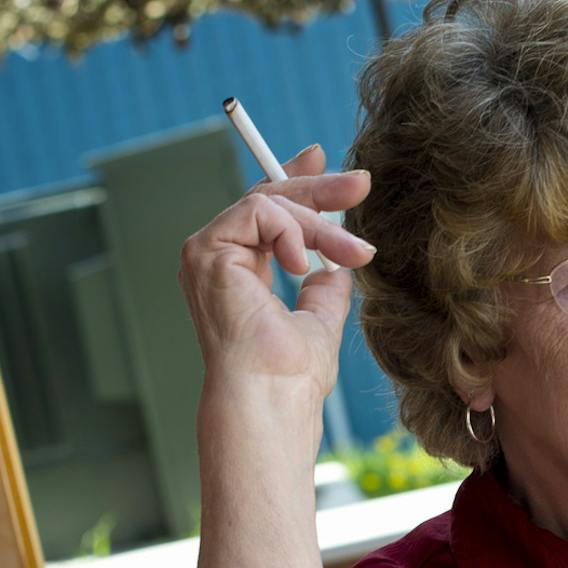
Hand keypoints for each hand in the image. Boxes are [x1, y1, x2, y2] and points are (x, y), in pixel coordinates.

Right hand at [178, 143, 375, 405]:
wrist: (271, 398)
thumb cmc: (291, 376)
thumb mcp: (319, 318)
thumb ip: (324, 287)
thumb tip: (339, 264)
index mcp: (236, 272)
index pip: (264, 213)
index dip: (297, 183)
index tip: (332, 169)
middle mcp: (215, 258)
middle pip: (268, 199)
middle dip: (319, 188)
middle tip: (361, 183)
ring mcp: (206, 253)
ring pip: (268, 202)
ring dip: (320, 223)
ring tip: (354, 253)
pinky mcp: (206, 251)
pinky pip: (258, 211)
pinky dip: (292, 231)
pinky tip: (305, 265)